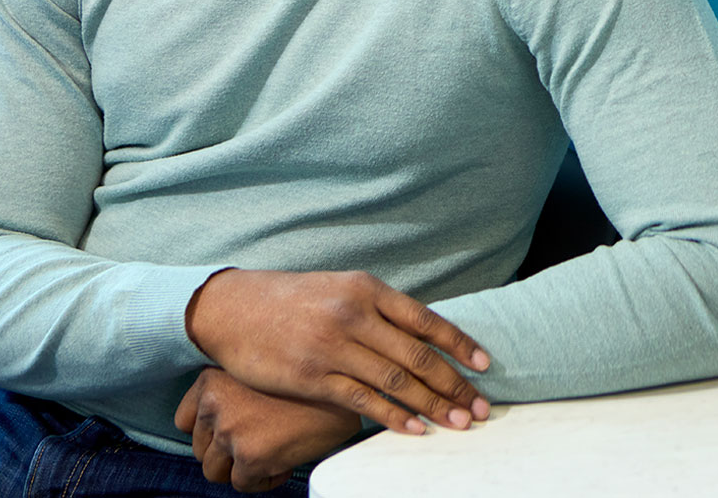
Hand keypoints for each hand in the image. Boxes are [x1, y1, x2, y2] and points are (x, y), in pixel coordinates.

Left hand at [173, 367, 360, 492]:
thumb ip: (232, 391)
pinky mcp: (250, 457)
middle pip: (200, 449)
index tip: (234, 429)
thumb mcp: (259, 373)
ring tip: (269, 454)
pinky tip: (282, 462)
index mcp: (211, 380)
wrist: (344, 394)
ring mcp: (231, 432)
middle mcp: (215, 404)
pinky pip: (242, 484)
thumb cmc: (306, 383)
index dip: (210, 431)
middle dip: (227, 452)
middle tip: (258, 442)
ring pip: (214, 471)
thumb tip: (217, 424)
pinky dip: (262, 480)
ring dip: (240, 468)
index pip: (184, 421)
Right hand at [185, 268, 492, 434]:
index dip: (460, 344)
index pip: (425, 319)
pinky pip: (362, 400)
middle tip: (482, 407)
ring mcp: (332, 347)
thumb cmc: (293, 300)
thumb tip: (424, 336)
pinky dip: (393, 417)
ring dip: (433, 405)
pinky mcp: (311, 377)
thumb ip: (379, 309)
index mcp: (366, 289)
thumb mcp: (340, 288)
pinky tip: (415, 429)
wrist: (233, 309)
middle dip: (455, 384)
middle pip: (417, 355)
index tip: (485, 365)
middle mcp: (354, 315)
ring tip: (459, 422)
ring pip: (395, 381)